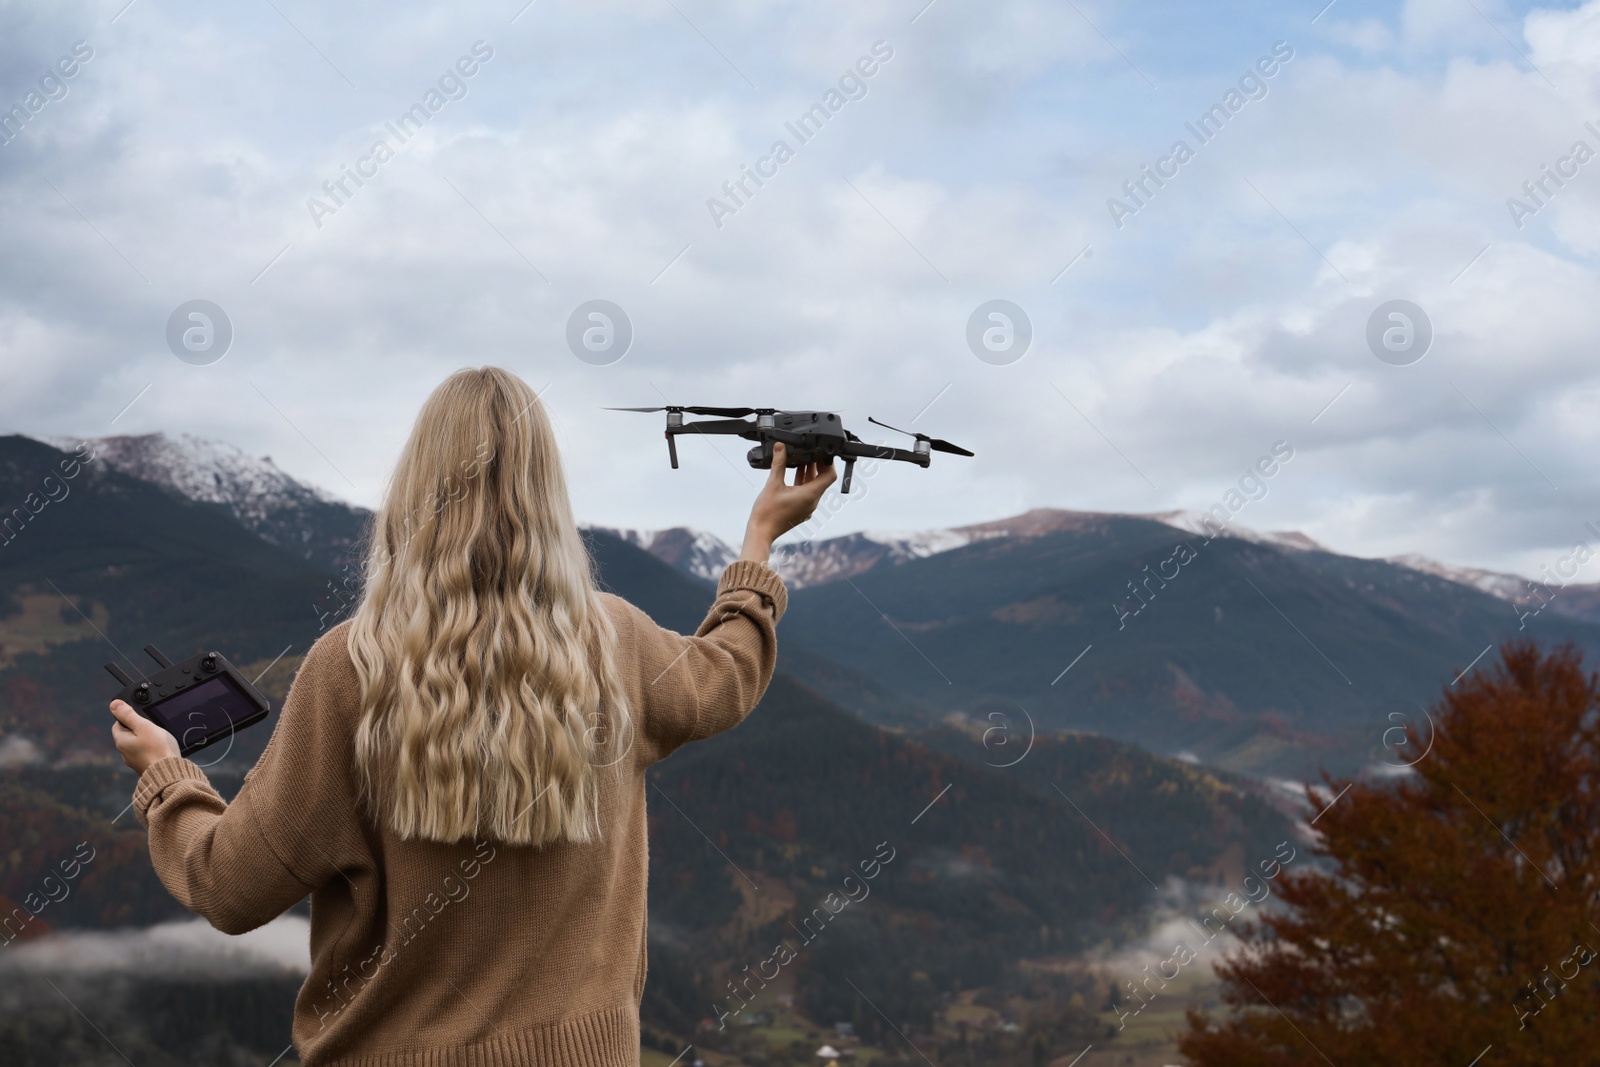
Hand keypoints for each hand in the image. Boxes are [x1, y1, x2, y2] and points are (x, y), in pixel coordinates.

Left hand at [109, 699, 180, 774]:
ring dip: (145, 740)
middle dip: (138, 729)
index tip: (142, 718)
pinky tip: (160, 750)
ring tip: (159, 739)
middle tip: (152, 728)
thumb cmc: (158, 749)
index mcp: (121, 741)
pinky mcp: (143, 767)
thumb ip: (129, 715)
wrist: (169, 773)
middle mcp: (124, 752)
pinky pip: (144, 754)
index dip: (129, 718)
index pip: (118, 724)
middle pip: (127, 734)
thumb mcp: (144, 726)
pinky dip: (150, 750)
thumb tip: (113, 704)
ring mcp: (134, 761)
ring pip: (136, 745)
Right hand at [741, 442, 836, 562]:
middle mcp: (812, 502)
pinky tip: (794, 472)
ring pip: (813, 486)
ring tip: (801, 458)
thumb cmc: (767, 513)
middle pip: (822, 480)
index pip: (829, 476)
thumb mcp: (773, 484)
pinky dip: (803, 481)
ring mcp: (807, 507)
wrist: (761, 532)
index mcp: (810, 495)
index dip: (828, 463)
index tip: (820, 453)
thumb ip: (779, 463)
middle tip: (809, 451)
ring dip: (809, 472)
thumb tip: (780, 447)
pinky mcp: (801, 510)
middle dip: (817, 464)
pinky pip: (807, 493)